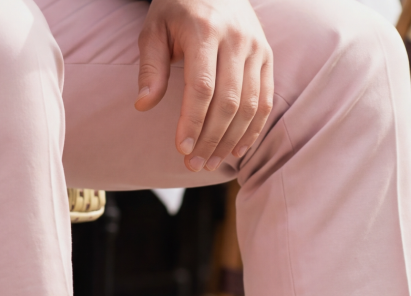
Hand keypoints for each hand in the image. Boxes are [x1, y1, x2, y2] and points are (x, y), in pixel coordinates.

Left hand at [135, 0, 273, 171]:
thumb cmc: (178, 8)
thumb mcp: (155, 27)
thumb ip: (150, 66)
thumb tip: (143, 105)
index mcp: (205, 30)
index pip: (202, 87)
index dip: (193, 122)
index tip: (182, 149)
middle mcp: (236, 39)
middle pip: (228, 102)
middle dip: (211, 139)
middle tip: (194, 164)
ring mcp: (256, 49)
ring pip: (249, 107)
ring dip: (231, 141)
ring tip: (212, 162)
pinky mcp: (267, 57)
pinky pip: (265, 102)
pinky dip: (252, 130)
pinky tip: (237, 150)